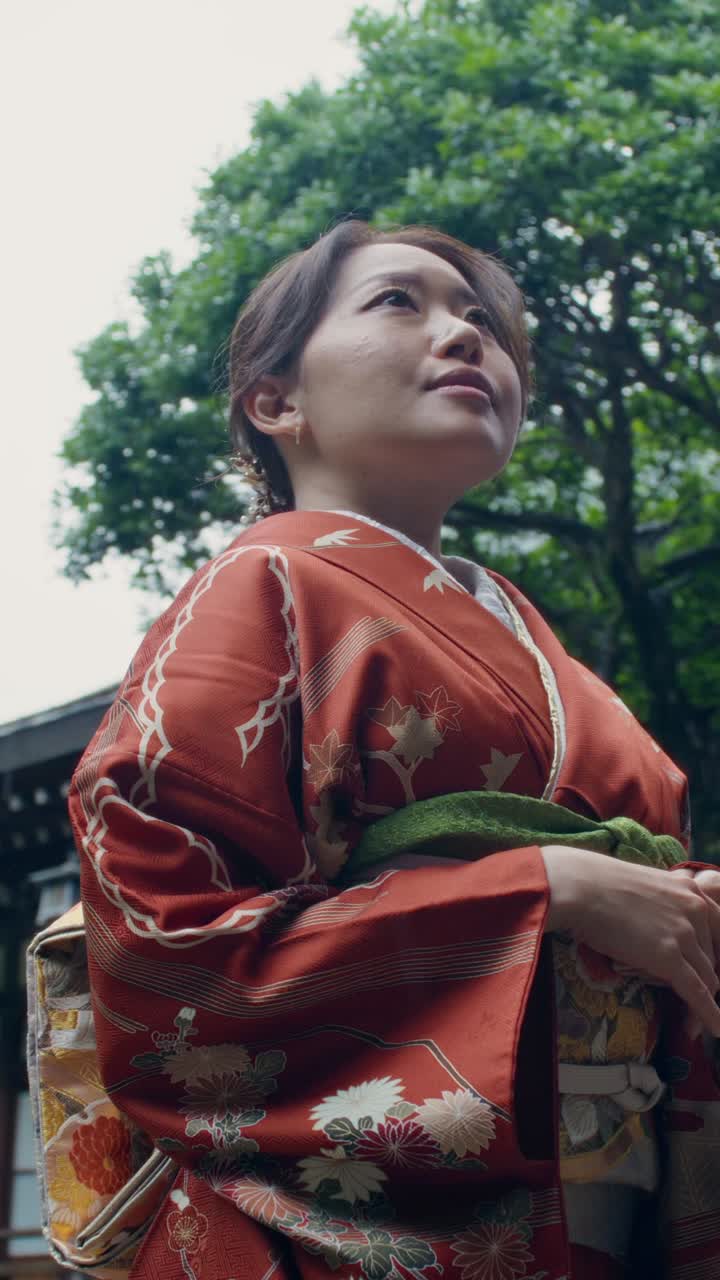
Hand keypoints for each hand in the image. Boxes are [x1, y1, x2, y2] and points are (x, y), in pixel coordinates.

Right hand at [540, 846, 719, 1037]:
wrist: (579, 886)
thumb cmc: (594, 883)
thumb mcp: (638, 886)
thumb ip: (655, 903)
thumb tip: (647, 919)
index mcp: (688, 889)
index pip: (714, 930)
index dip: (710, 956)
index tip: (703, 971)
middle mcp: (694, 908)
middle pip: (711, 956)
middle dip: (706, 980)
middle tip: (696, 1000)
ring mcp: (683, 933)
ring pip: (707, 977)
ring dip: (704, 1003)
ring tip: (694, 1023)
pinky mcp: (669, 957)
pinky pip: (697, 992)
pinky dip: (708, 1014)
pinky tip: (715, 1029)